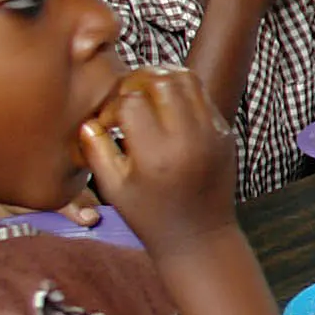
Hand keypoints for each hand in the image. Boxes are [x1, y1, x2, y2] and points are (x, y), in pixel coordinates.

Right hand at [79, 65, 236, 253]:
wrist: (200, 237)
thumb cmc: (150, 217)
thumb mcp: (114, 189)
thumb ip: (96, 151)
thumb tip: (88, 121)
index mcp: (157, 154)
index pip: (131, 101)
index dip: (112, 106)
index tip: (109, 123)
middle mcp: (189, 138)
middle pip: (161, 79)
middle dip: (136, 81)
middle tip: (125, 98)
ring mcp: (212, 132)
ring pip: (187, 78)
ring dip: (161, 78)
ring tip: (144, 94)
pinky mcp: (225, 132)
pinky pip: (203, 95)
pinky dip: (182, 91)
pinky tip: (165, 108)